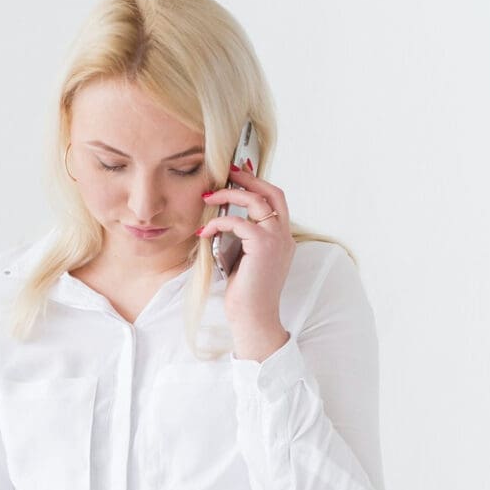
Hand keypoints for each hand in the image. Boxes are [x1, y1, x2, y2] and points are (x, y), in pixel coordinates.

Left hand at [198, 163, 294, 355]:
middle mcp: (284, 235)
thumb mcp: (243, 258)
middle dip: (249, 179)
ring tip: (209, 197)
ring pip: (257, 201)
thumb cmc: (245, 292)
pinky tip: (205, 231)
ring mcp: (277, 239)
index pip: (276, 201)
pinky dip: (219, 223)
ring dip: (230, 195)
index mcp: (282, 238)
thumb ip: (241, 238)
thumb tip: (223, 219)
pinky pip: (239, 222)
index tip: (238, 176)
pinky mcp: (263, 246)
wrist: (253, 317)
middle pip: (272, 193)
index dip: (258, 185)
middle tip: (227, 173)